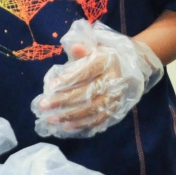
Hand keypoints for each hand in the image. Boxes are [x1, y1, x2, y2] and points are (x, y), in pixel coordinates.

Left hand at [32, 20, 163, 138]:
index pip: (86, 72)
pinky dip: (83, 124)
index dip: (68, 80)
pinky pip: (100, 119)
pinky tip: (68, 127)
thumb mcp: (95, 48)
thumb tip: (74, 47)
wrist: (131, 64)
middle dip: (64, 101)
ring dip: (71, 116)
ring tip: (52, 119)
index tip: (49, 87)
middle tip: (44, 106)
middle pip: (88, 92)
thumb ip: (83, 50)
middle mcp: (114, 79)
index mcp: (107, 61)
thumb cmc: (104, 56)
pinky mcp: (116, 107)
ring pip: (93, 109)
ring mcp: (116, 95)